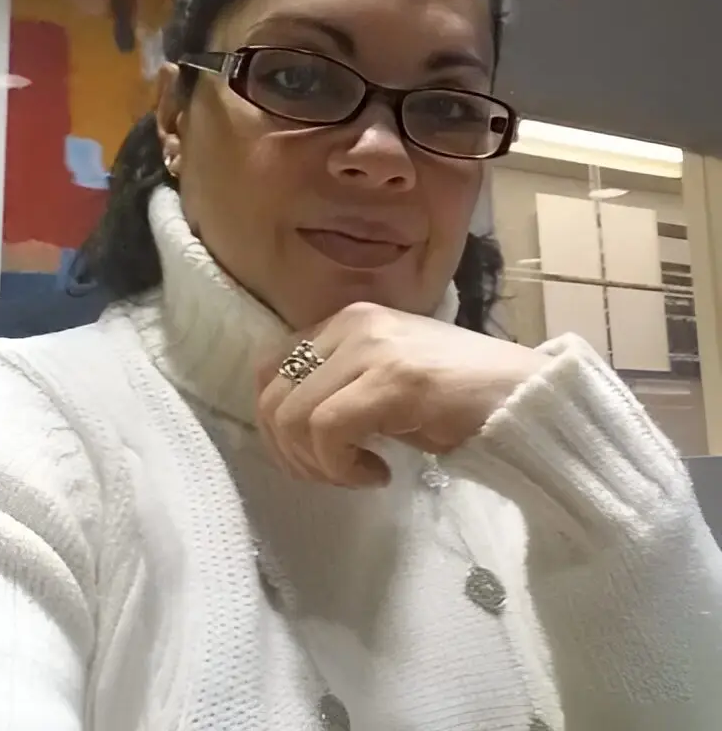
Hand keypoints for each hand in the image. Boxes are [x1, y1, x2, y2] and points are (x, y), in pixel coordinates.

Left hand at [256, 301, 549, 487]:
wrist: (529, 399)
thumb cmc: (458, 398)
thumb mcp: (382, 382)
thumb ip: (336, 388)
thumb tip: (288, 427)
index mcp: (344, 321)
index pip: (269, 370)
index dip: (276, 426)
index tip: (312, 459)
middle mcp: (351, 324)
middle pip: (272, 397)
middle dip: (290, 454)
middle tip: (333, 477)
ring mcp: (371, 347)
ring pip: (294, 417)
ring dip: (318, 465)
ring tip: (359, 475)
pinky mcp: (394, 378)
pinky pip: (328, 429)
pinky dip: (341, 466)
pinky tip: (378, 474)